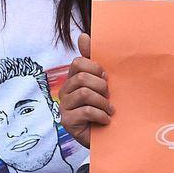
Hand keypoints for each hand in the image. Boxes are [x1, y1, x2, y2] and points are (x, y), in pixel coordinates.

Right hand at [59, 34, 113, 148]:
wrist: (109, 137)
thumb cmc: (106, 108)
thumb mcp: (104, 83)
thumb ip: (94, 61)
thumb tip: (83, 35)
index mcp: (73, 79)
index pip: (78, 62)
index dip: (95, 68)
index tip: (106, 79)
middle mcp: (65, 92)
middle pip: (81, 77)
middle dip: (101, 86)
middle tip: (109, 97)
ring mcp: (64, 107)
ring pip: (84, 93)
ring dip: (103, 102)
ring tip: (109, 110)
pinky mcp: (67, 121)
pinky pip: (84, 110)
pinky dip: (100, 115)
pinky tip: (105, 120)